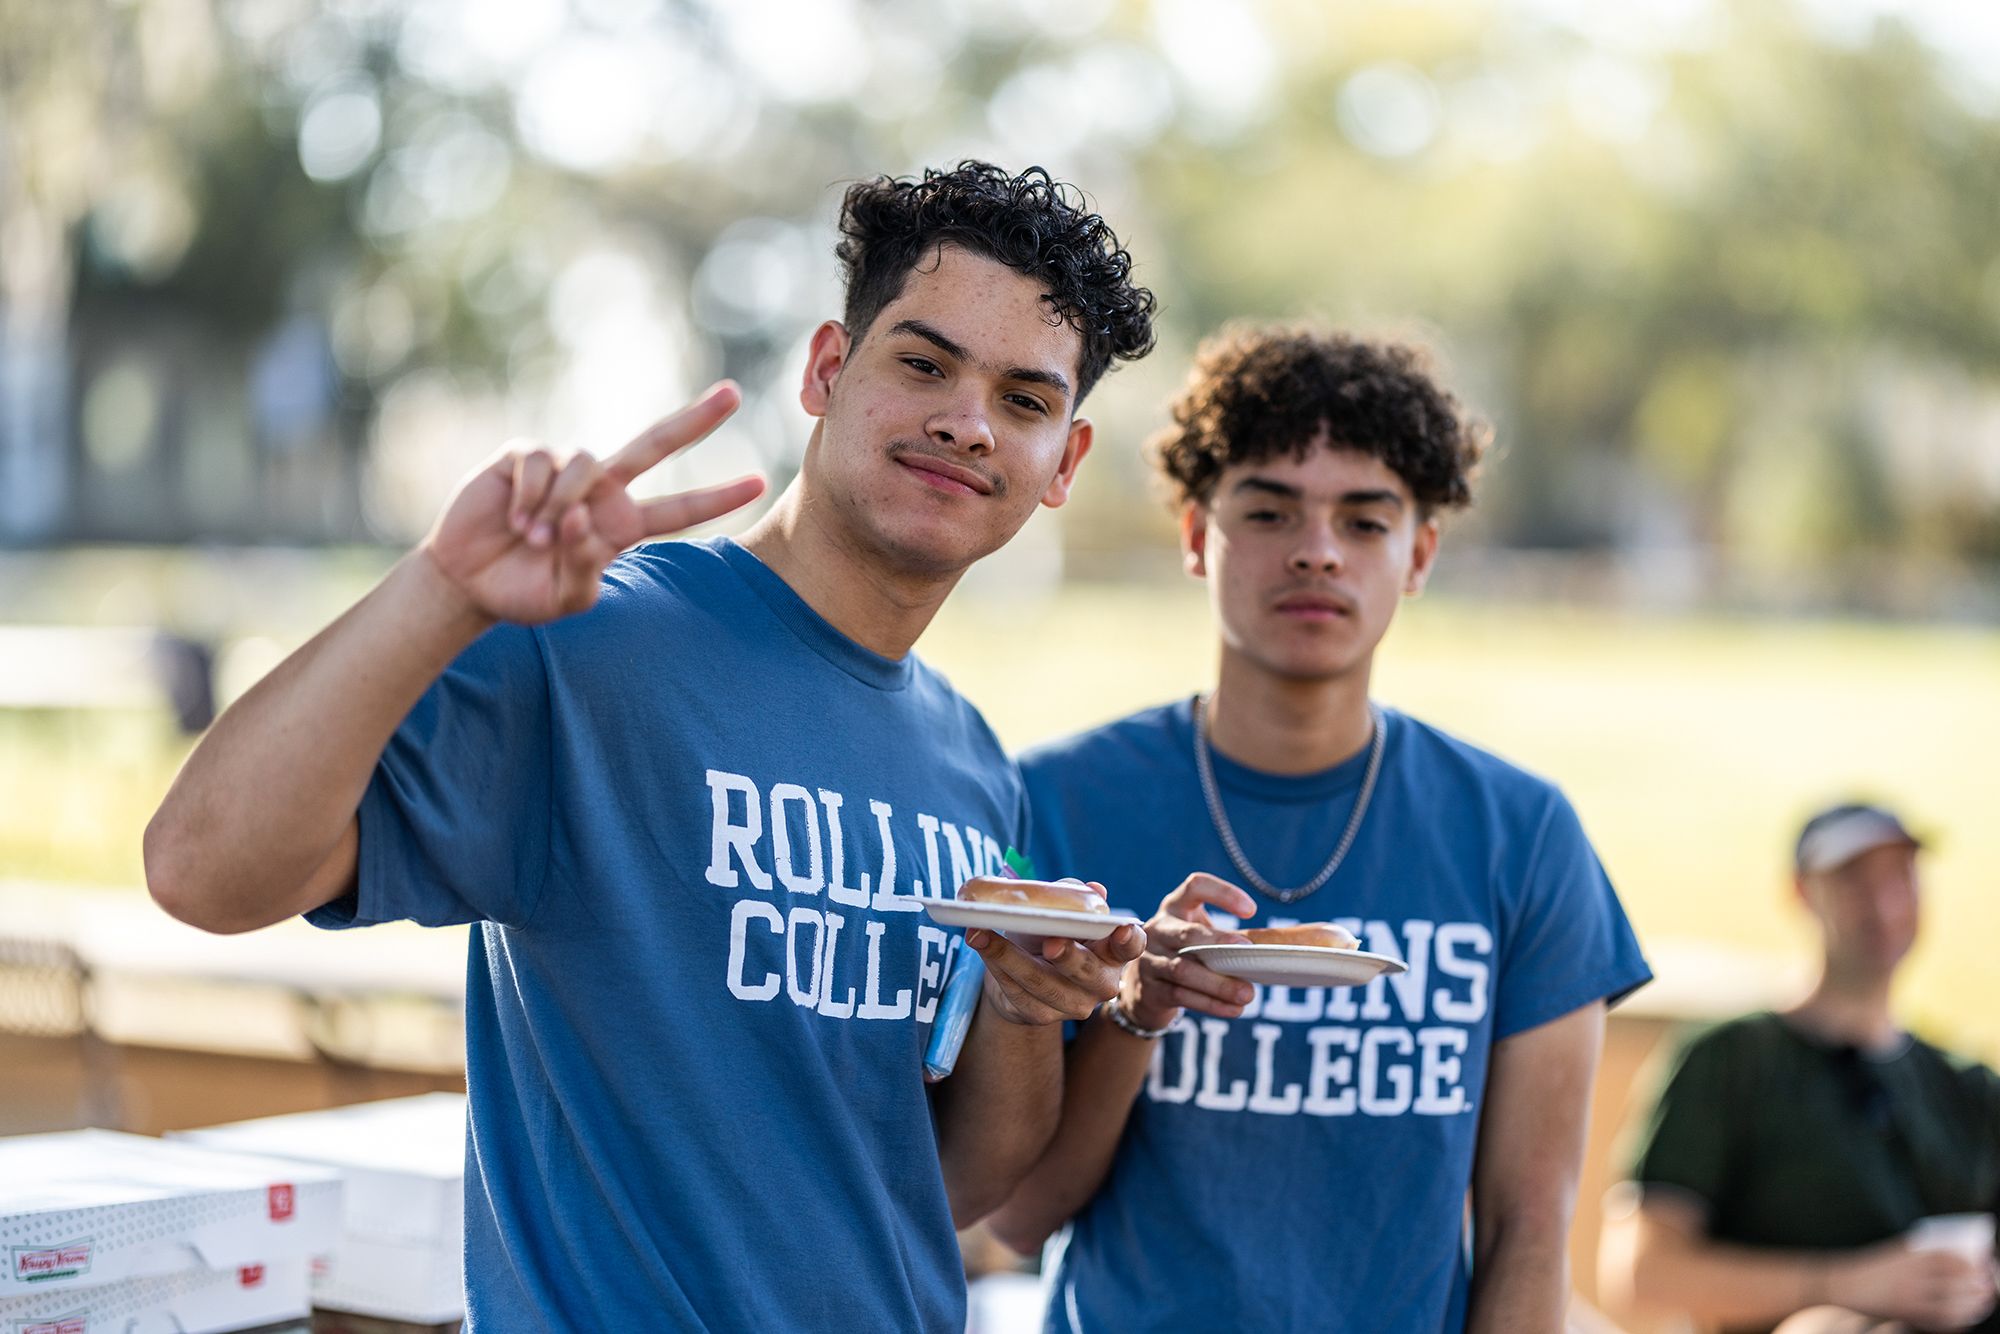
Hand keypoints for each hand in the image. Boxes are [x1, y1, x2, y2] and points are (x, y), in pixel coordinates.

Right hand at [422, 383, 765, 624]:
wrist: (468, 582)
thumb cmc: (524, 591)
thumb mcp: (565, 599)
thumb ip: (585, 568)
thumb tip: (585, 518)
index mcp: (622, 525)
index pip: (680, 509)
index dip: (718, 498)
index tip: (759, 483)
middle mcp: (602, 489)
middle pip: (656, 444)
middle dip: (696, 419)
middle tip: (735, 394)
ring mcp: (564, 468)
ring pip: (587, 465)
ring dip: (561, 506)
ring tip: (535, 538)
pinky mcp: (525, 456)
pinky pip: (541, 462)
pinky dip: (530, 496)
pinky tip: (515, 519)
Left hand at [967, 881, 1145, 1025]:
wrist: (1019, 966)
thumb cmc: (1049, 931)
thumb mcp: (1060, 910)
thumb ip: (1073, 897)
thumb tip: (1093, 890)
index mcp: (1113, 950)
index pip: (1132, 946)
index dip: (1129, 939)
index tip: (1121, 929)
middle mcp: (1101, 982)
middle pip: (1088, 972)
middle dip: (1069, 956)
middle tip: (1050, 942)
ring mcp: (1074, 1004)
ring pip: (1044, 984)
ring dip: (1010, 957)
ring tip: (983, 933)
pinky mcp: (1042, 1016)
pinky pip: (1018, 993)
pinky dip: (996, 966)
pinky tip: (981, 944)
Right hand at [1119, 873, 1257, 1031]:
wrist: (1143, 987)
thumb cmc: (1183, 954)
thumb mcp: (1197, 937)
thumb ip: (1223, 940)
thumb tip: (1266, 954)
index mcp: (1174, 907)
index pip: (1196, 886)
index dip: (1223, 893)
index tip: (1252, 911)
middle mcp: (1158, 929)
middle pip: (1187, 933)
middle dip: (1218, 942)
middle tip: (1248, 951)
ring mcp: (1149, 959)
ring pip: (1184, 970)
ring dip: (1219, 983)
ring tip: (1247, 993)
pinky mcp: (1150, 989)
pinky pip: (1182, 996)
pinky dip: (1211, 1004)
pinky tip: (1233, 1009)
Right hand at [1828, 1241, 1996, 1330]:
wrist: (1844, 1285)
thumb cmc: (1874, 1266)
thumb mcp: (1898, 1251)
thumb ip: (1926, 1253)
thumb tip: (1964, 1258)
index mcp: (1908, 1257)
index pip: (1949, 1259)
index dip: (1973, 1264)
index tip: (1986, 1266)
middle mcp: (1910, 1278)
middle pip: (1956, 1284)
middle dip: (1980, 1287)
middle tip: (1991, 1286)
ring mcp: (1908, 1298)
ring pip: (1952, 1307)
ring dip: (1973, 1306)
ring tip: (1983, 1302)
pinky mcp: (1905, 1314)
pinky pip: (1939, 1322)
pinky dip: (1957, 1321)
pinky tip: (1965, 1317)